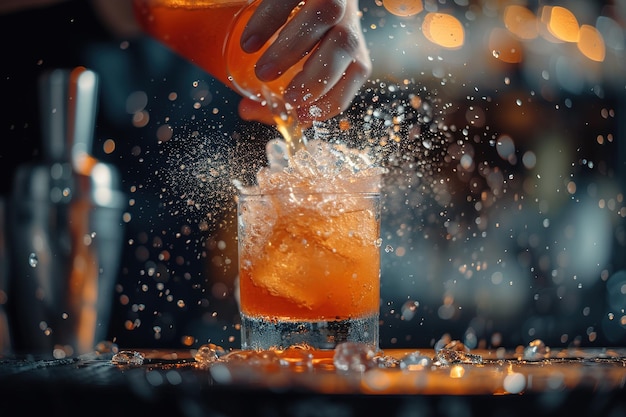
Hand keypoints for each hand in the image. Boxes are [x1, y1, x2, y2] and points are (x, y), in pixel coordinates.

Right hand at [237, 0, 370, 127]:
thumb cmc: (293, 25)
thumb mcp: (293, 56)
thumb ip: (275, 85)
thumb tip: (248, 111)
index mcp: (349, 40)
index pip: (356, 71)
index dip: (333, 98)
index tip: (301, 114)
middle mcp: (345, 15)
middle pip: (345, 44)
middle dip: (317, 77)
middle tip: (288, 98)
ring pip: (326, 13)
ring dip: (292, 49)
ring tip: (262, 73)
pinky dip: (269, 19)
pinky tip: (251, 42)